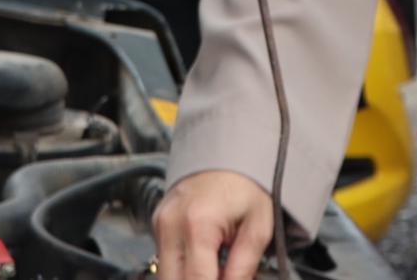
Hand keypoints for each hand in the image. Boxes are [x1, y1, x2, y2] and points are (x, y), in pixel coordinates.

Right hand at [154, 170, 273, 279]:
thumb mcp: (258, 227)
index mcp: (198, 224)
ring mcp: (160, 223)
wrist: (230, 148)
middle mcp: (171, 224)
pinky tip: (206, 263)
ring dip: (189, 278)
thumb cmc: (247, 182)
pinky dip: (184, 269)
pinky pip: (165, 259)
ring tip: (216, 269)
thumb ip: (244, 268)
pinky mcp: (158, 223)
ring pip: (166, 275)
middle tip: (222, 275)